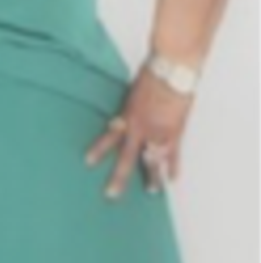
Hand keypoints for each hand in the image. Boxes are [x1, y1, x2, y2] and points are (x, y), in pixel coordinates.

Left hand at [85, 66, 194, 199]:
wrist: (172, 68)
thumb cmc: (151, 74)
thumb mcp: (131, 92)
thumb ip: (128, 107)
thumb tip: (123, 115)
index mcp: (126, 116)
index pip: (109, 138)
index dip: (98, 150)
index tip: (87, 162)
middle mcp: (141, 128)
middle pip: (127, 158)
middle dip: (119, 177)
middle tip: (111, 194)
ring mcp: (159, 132)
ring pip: (153, 161)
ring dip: (152, 177)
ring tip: (151, 191)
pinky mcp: (176, 132)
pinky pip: (174, 154)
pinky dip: (174, 167)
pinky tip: (173, 179)